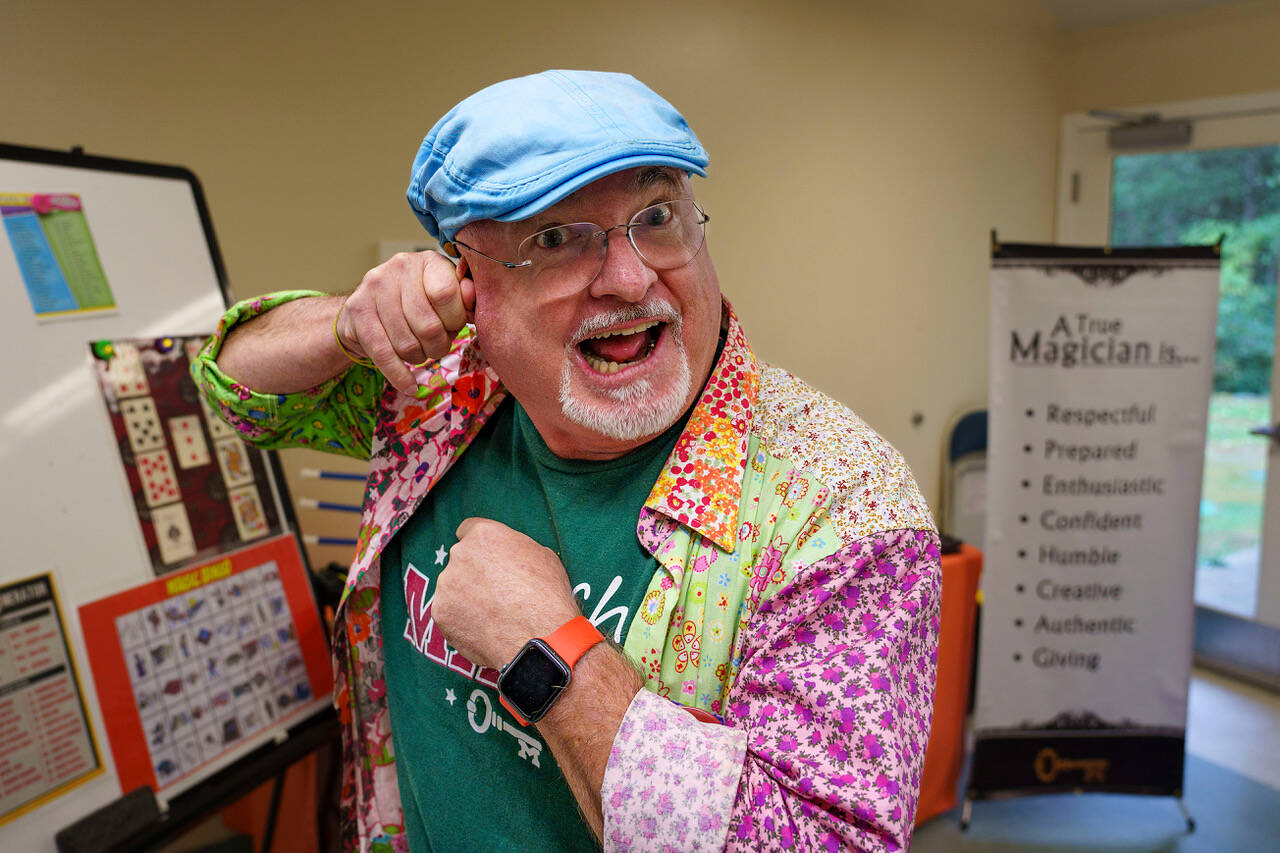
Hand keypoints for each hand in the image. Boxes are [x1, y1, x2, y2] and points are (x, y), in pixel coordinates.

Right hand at [334, 251, 475, 393]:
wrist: (368, 307)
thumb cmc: (418, 303)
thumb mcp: (447, 296)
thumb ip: (465, 298)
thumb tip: (473, 298)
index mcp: (429, 261)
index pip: (447, 295)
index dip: (455, 320)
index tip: (453, 327)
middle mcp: (400, 267)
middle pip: (428, 325)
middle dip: (439, 345)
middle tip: (437, 345)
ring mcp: (374, 287)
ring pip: (407, 344)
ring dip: (419, 357)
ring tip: (420, 351)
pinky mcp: (357, 311)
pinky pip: (383, 354)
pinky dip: (399, 376)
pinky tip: (410, 385)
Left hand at [431, 518, 581, 668]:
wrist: (539, 636)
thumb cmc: (547, 595)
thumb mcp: (541, 555)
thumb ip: (514, 549)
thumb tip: (508, 555)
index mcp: (484, 535)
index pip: (468, 530)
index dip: (479, 546)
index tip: (485, 558)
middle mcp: (460, 554)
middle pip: (460, 560)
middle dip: (473, 572)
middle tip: (495, 592)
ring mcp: (447, 584)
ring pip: (453, 587)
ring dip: (466, 596)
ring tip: (492, 614)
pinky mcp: (441, 612)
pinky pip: (449, 612)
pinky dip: (462, 619)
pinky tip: (484, 628)